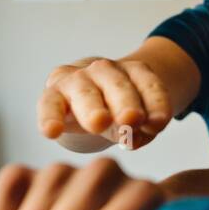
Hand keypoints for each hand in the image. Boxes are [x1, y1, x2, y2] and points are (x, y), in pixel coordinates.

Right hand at [37, 57, 171, 148]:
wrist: (86, 94)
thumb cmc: (117, 109)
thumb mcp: (135, 120)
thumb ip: (141, 130)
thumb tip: (134, 138)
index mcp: (133, 73)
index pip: (149, 85)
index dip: (156, 103)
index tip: (159, 123)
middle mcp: (105, 70)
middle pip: (118, 86)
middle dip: (125, 102)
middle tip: (131, 119)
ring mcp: (77, 79)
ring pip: (85, 92)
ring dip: (93, 108)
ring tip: (99, 123)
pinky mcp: (52, 94)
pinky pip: (49, 104)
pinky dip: (50, 117)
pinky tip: (52, 131)